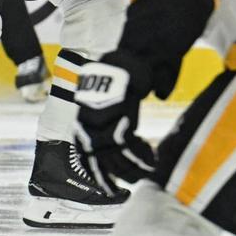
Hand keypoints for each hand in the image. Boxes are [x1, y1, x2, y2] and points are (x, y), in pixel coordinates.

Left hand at [73, 51, 155, 193]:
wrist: (136, 49)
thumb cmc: (129, 69)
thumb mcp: (119, 93)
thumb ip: (123, 113)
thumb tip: (133, 125)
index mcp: (84, 113)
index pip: (84, 150)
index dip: (94, 170)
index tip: (105, 186)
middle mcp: (88, 117)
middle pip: (97, 156)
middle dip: (114, 174)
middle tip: (128, 185)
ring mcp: (102, 115)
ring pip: (113, 153)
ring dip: (130, 168)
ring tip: (145, 174)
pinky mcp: (118, 114)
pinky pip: (127, 144)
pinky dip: (140, 156)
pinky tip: (151, 161)